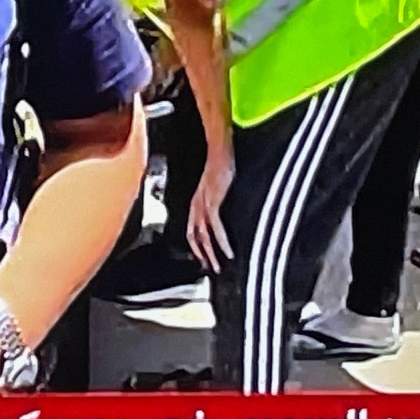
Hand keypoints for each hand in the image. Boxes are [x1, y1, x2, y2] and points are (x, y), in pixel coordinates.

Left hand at [186, 153, 236, 273]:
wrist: (219, 149)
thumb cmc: (221, 163)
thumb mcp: (217, 184)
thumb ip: (218, 197)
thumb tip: (225, 209)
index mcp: (196, 201)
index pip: (191, 229)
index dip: (196, 246)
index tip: (204, 259)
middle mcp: (196, 205)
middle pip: (194, 236)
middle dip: (201, 255)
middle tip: (210, 269)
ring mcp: (203, 204)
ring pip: (202, 236)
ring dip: (210, 254)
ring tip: (217, 267)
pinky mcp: (212, 202)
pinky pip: (214, 227)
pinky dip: (221, 242)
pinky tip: (227, 252)